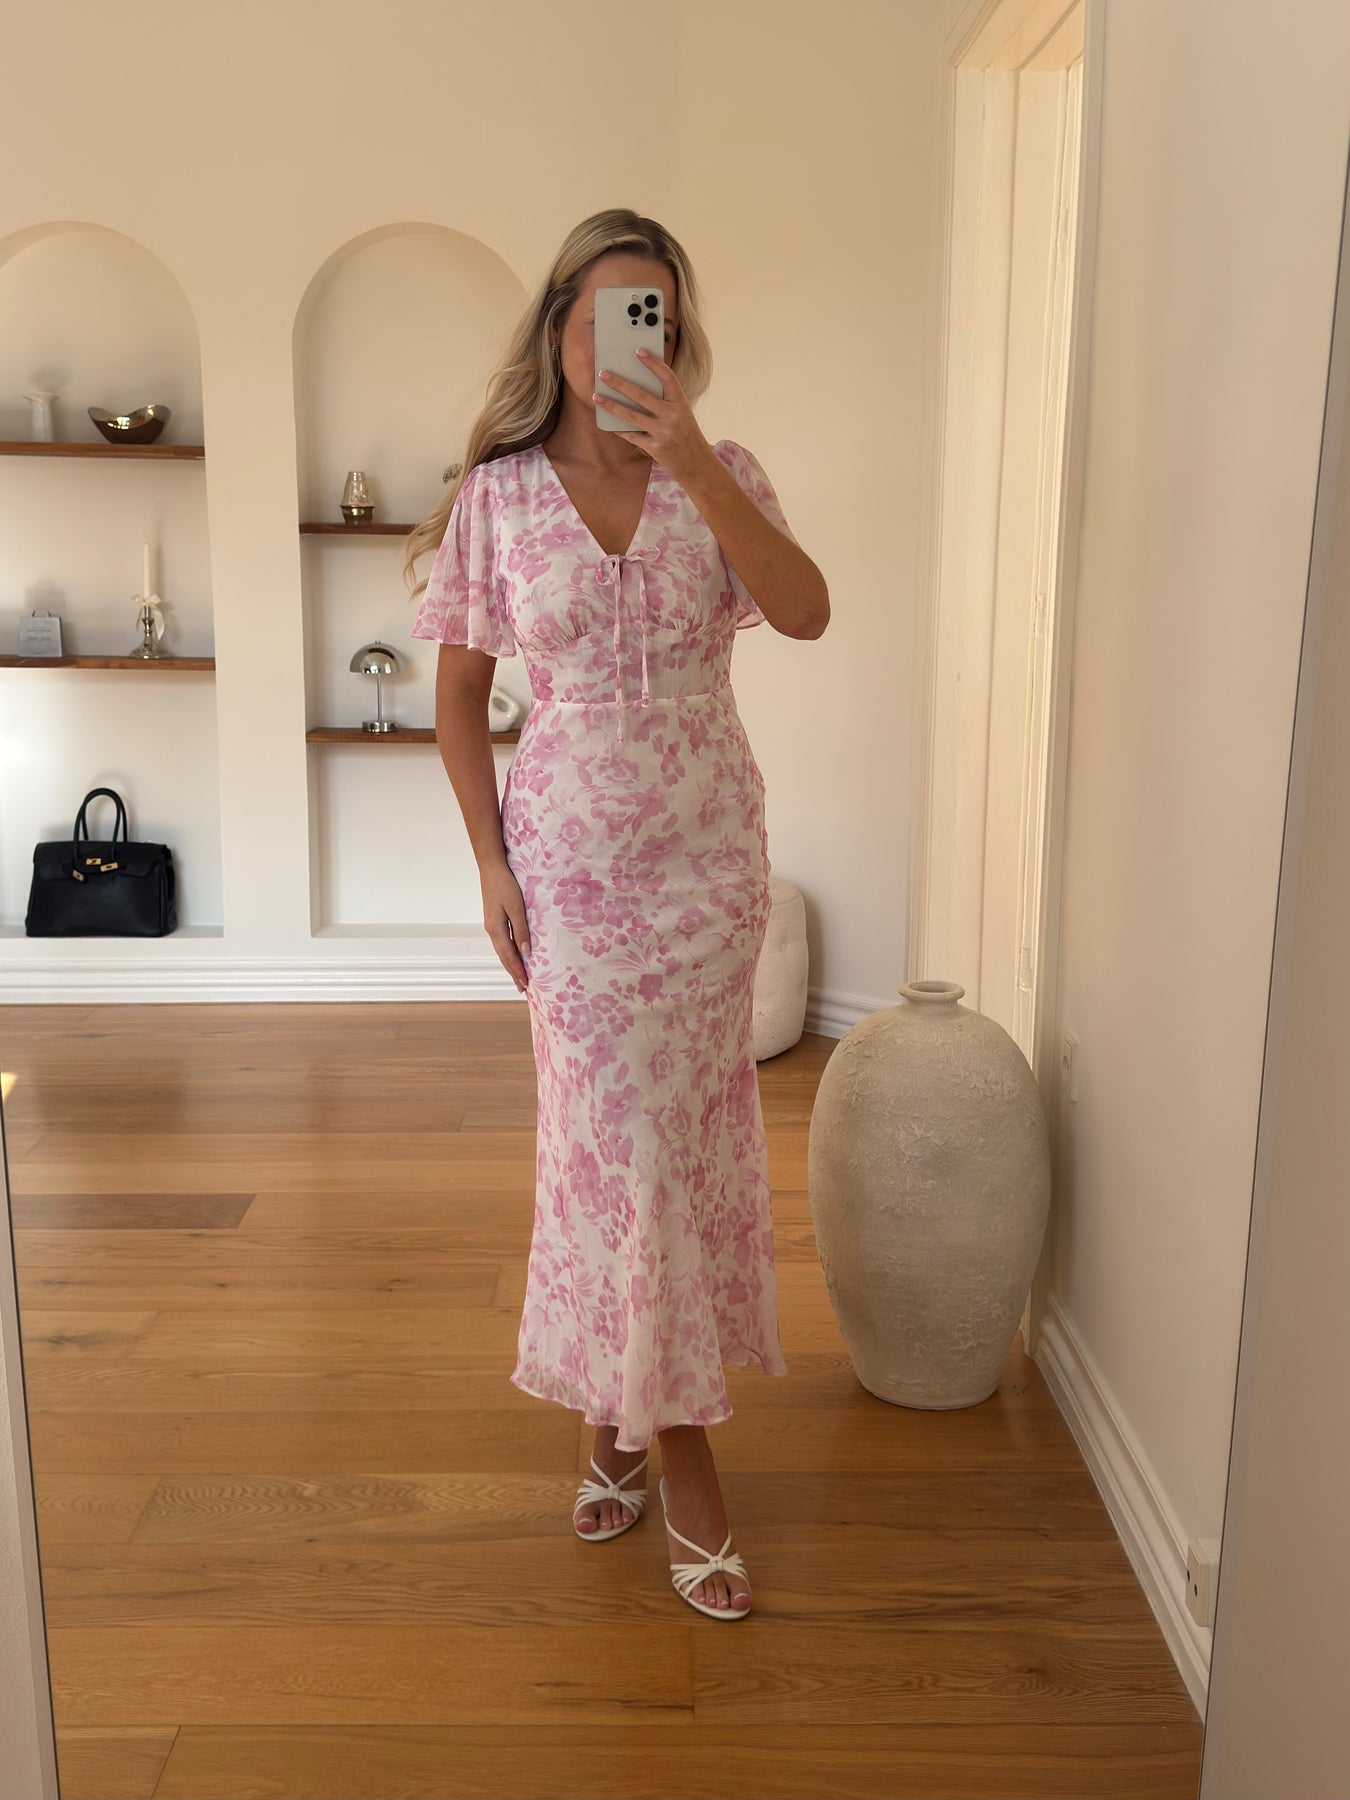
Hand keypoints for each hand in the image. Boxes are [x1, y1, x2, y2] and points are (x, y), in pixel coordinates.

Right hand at [482, 861, 530, 992]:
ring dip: (511, 964)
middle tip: (523, 988)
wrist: (492, 867)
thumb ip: (521, 930)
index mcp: (496, 929)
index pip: (509, 956)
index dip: (518, 971)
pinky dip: (509, 952)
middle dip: (513, 972)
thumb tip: (526, 952)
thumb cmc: (505, 885)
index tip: (526, 985)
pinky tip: (514, 954)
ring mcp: (492, 925)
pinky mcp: (495, 919)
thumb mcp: (517, 907)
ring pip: (502, 950)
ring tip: (519, 976)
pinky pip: (503, 941)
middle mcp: (492, 930)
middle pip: (504, 956)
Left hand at [593, 349, 713, 487]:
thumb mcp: (682, 415)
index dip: (653, 363)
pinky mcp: (654, 448)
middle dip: (620, 383)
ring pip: (631, 416)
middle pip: (642, 395)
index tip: (638, 351)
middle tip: (603, 373)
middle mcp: (673, 416)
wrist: (697, 466)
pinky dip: (619, 429)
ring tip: (596, 396)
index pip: (667, 378)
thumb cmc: (686, 436)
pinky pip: (632, 435)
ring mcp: (663, 433)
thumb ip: (664, 402)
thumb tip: (634, 389)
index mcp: (681, 404)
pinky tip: (607, 422)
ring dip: (611, 405)